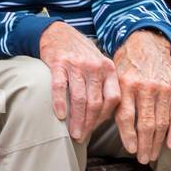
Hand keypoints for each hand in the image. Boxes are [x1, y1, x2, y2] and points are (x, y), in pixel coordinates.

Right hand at [38, 21, 121, 141]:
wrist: (59, 33)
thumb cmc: (80, 55)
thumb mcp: (98, 66)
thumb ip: (103, 86)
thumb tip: (102, 117)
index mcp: (108, 69)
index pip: (112, 99)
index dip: (104, 118)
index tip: (95, 130)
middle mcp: (95, 67)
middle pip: (96, 102)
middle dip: (89, 124)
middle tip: (82, 137)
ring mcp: (77, 65)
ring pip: (80, 98)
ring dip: (76, 119)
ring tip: (72, 133)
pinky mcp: (58, 63)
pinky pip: (60, 87)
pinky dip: (60, 103)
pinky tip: (60, 116)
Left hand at [112, 30, 170, 163]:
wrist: (146, 46)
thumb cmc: (124, 67)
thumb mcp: (112, 79)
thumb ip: (110, 100)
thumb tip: (96, 125)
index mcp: (125, 85)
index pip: (126, 116)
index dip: (128, 135)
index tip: (130, 150)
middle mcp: (144, 87)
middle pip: (145, 122)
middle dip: (144, 144)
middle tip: (141, 159)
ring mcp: (162, 88)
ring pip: (161, 121)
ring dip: (157, 142)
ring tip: (151, 156)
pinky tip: (170, 145)